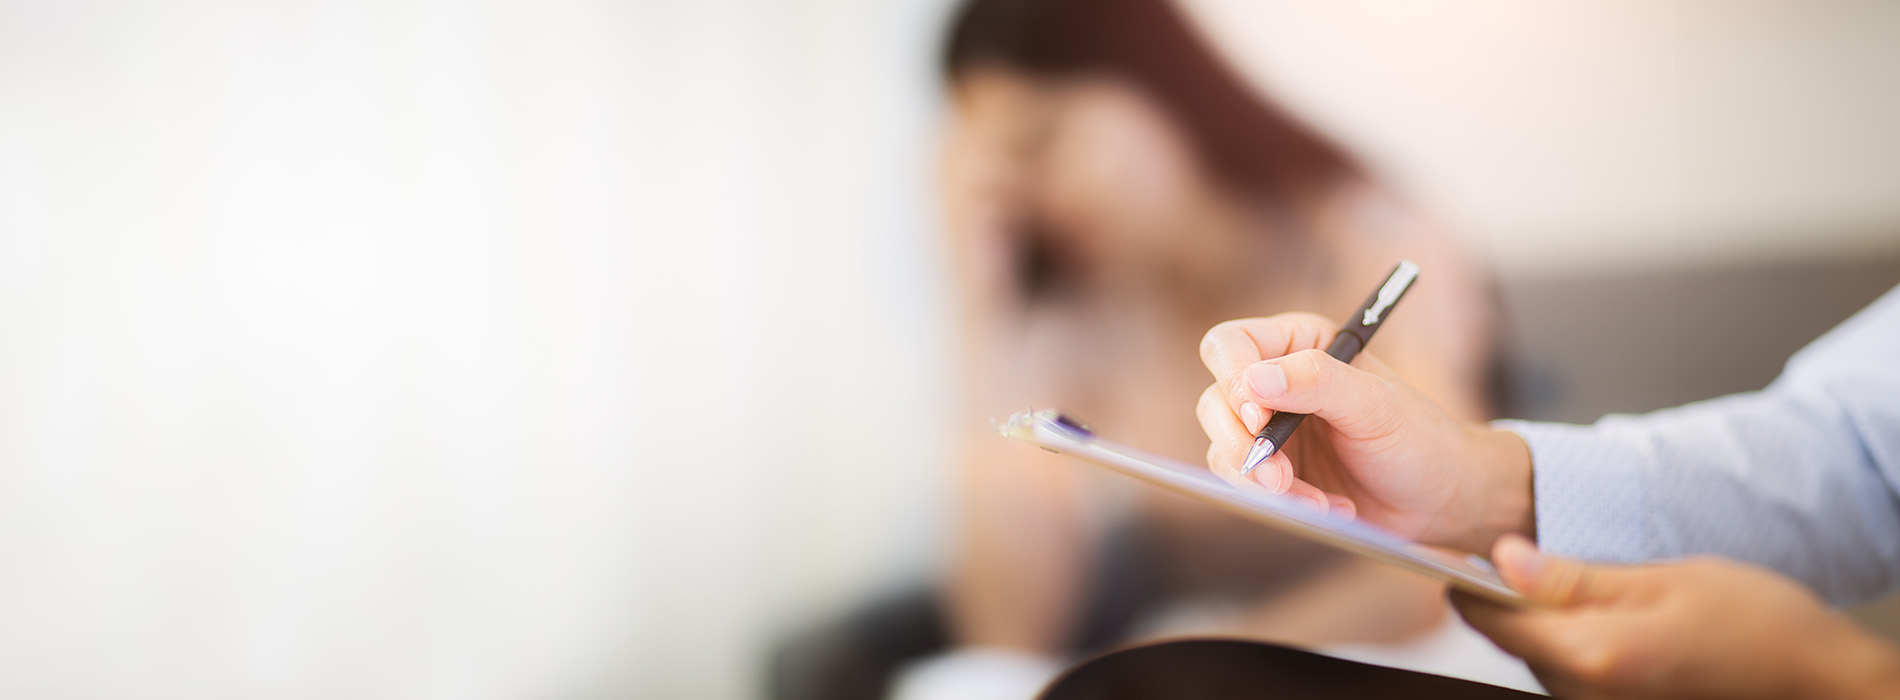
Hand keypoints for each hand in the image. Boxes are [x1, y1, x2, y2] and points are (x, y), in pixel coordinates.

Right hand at [1196, 313, 1531, 552]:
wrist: (1439, 498)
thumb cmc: (1418, 438)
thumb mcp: (1375, 404)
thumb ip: (1317, 382)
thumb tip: (1253, 380)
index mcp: (1299, 343)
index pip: (1230, 345)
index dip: (1232, 379)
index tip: (1259, 417)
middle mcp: (1276, 381)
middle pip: (1215, 399)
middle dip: (1241, 442)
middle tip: (1276, 477)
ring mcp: (1270, 428)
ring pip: (1223, 447)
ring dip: (1263, 481)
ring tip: (1317, 503)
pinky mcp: (1271, 469)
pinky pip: (1246, 484)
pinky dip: (1283, 502)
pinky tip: (1328, 506)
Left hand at [1455, 536, 1899, 699]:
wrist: (1815, 678)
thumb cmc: (1753, 621)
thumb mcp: (1659, 579)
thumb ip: (1574, 576)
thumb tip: (1504, 560)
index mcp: (1592, 656)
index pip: (1496, 623)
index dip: (1466, 586)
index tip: (1448, 556)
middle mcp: (1586, 695)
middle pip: (1514, 644)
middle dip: (1506, 602)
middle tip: (1506, 555)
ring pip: (1541, 661)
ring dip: (1540, 624)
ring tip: (1556, 581)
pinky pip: (1572, 676)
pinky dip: (1569, 645)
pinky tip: (1595, 617)